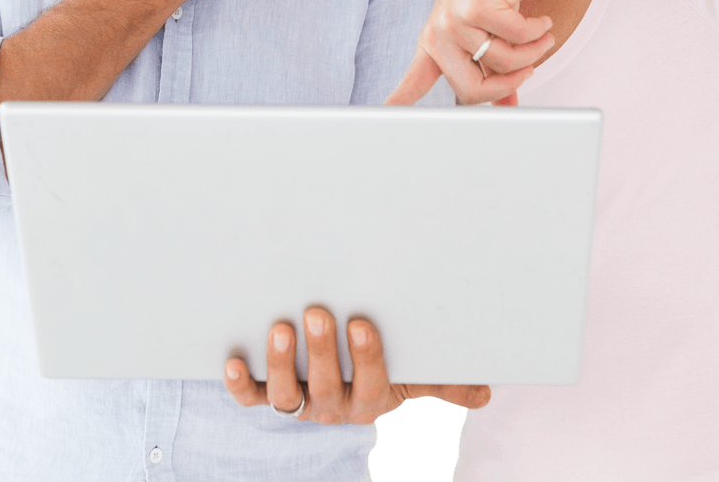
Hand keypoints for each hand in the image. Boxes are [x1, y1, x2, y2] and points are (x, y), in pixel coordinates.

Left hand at [224, 307, 490, 424]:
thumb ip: (445, 381)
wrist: (340, 387)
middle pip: (324, 387)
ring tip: (279, 327)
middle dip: (320, 352)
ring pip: (285, 395)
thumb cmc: (384, 368)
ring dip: (279, 363)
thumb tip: (487, 392)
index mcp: (370, 398)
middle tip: (317, 312)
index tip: (362, 323)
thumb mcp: (415, 376)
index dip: (365, 357)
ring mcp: (298, 401)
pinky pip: (249, 397)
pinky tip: (231, 359)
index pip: (371, 382)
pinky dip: (238, 383)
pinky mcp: (265, 395)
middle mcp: (331, 406)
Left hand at [386, 0, 554, 104]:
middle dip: (509, 84)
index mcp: (435, 42)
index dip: (400, 100)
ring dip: (533, 53)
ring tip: (543, 37)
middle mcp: (439, 32)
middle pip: (470, 91)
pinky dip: (538, 32)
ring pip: (502, 64)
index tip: (385, 113)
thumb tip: (509, 105)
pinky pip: (518, 39)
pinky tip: (542, 21)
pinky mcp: (476, 7)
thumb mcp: (491, 34)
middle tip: (531, 70)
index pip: (415, 80)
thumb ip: (495, 70)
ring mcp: (454, 19)